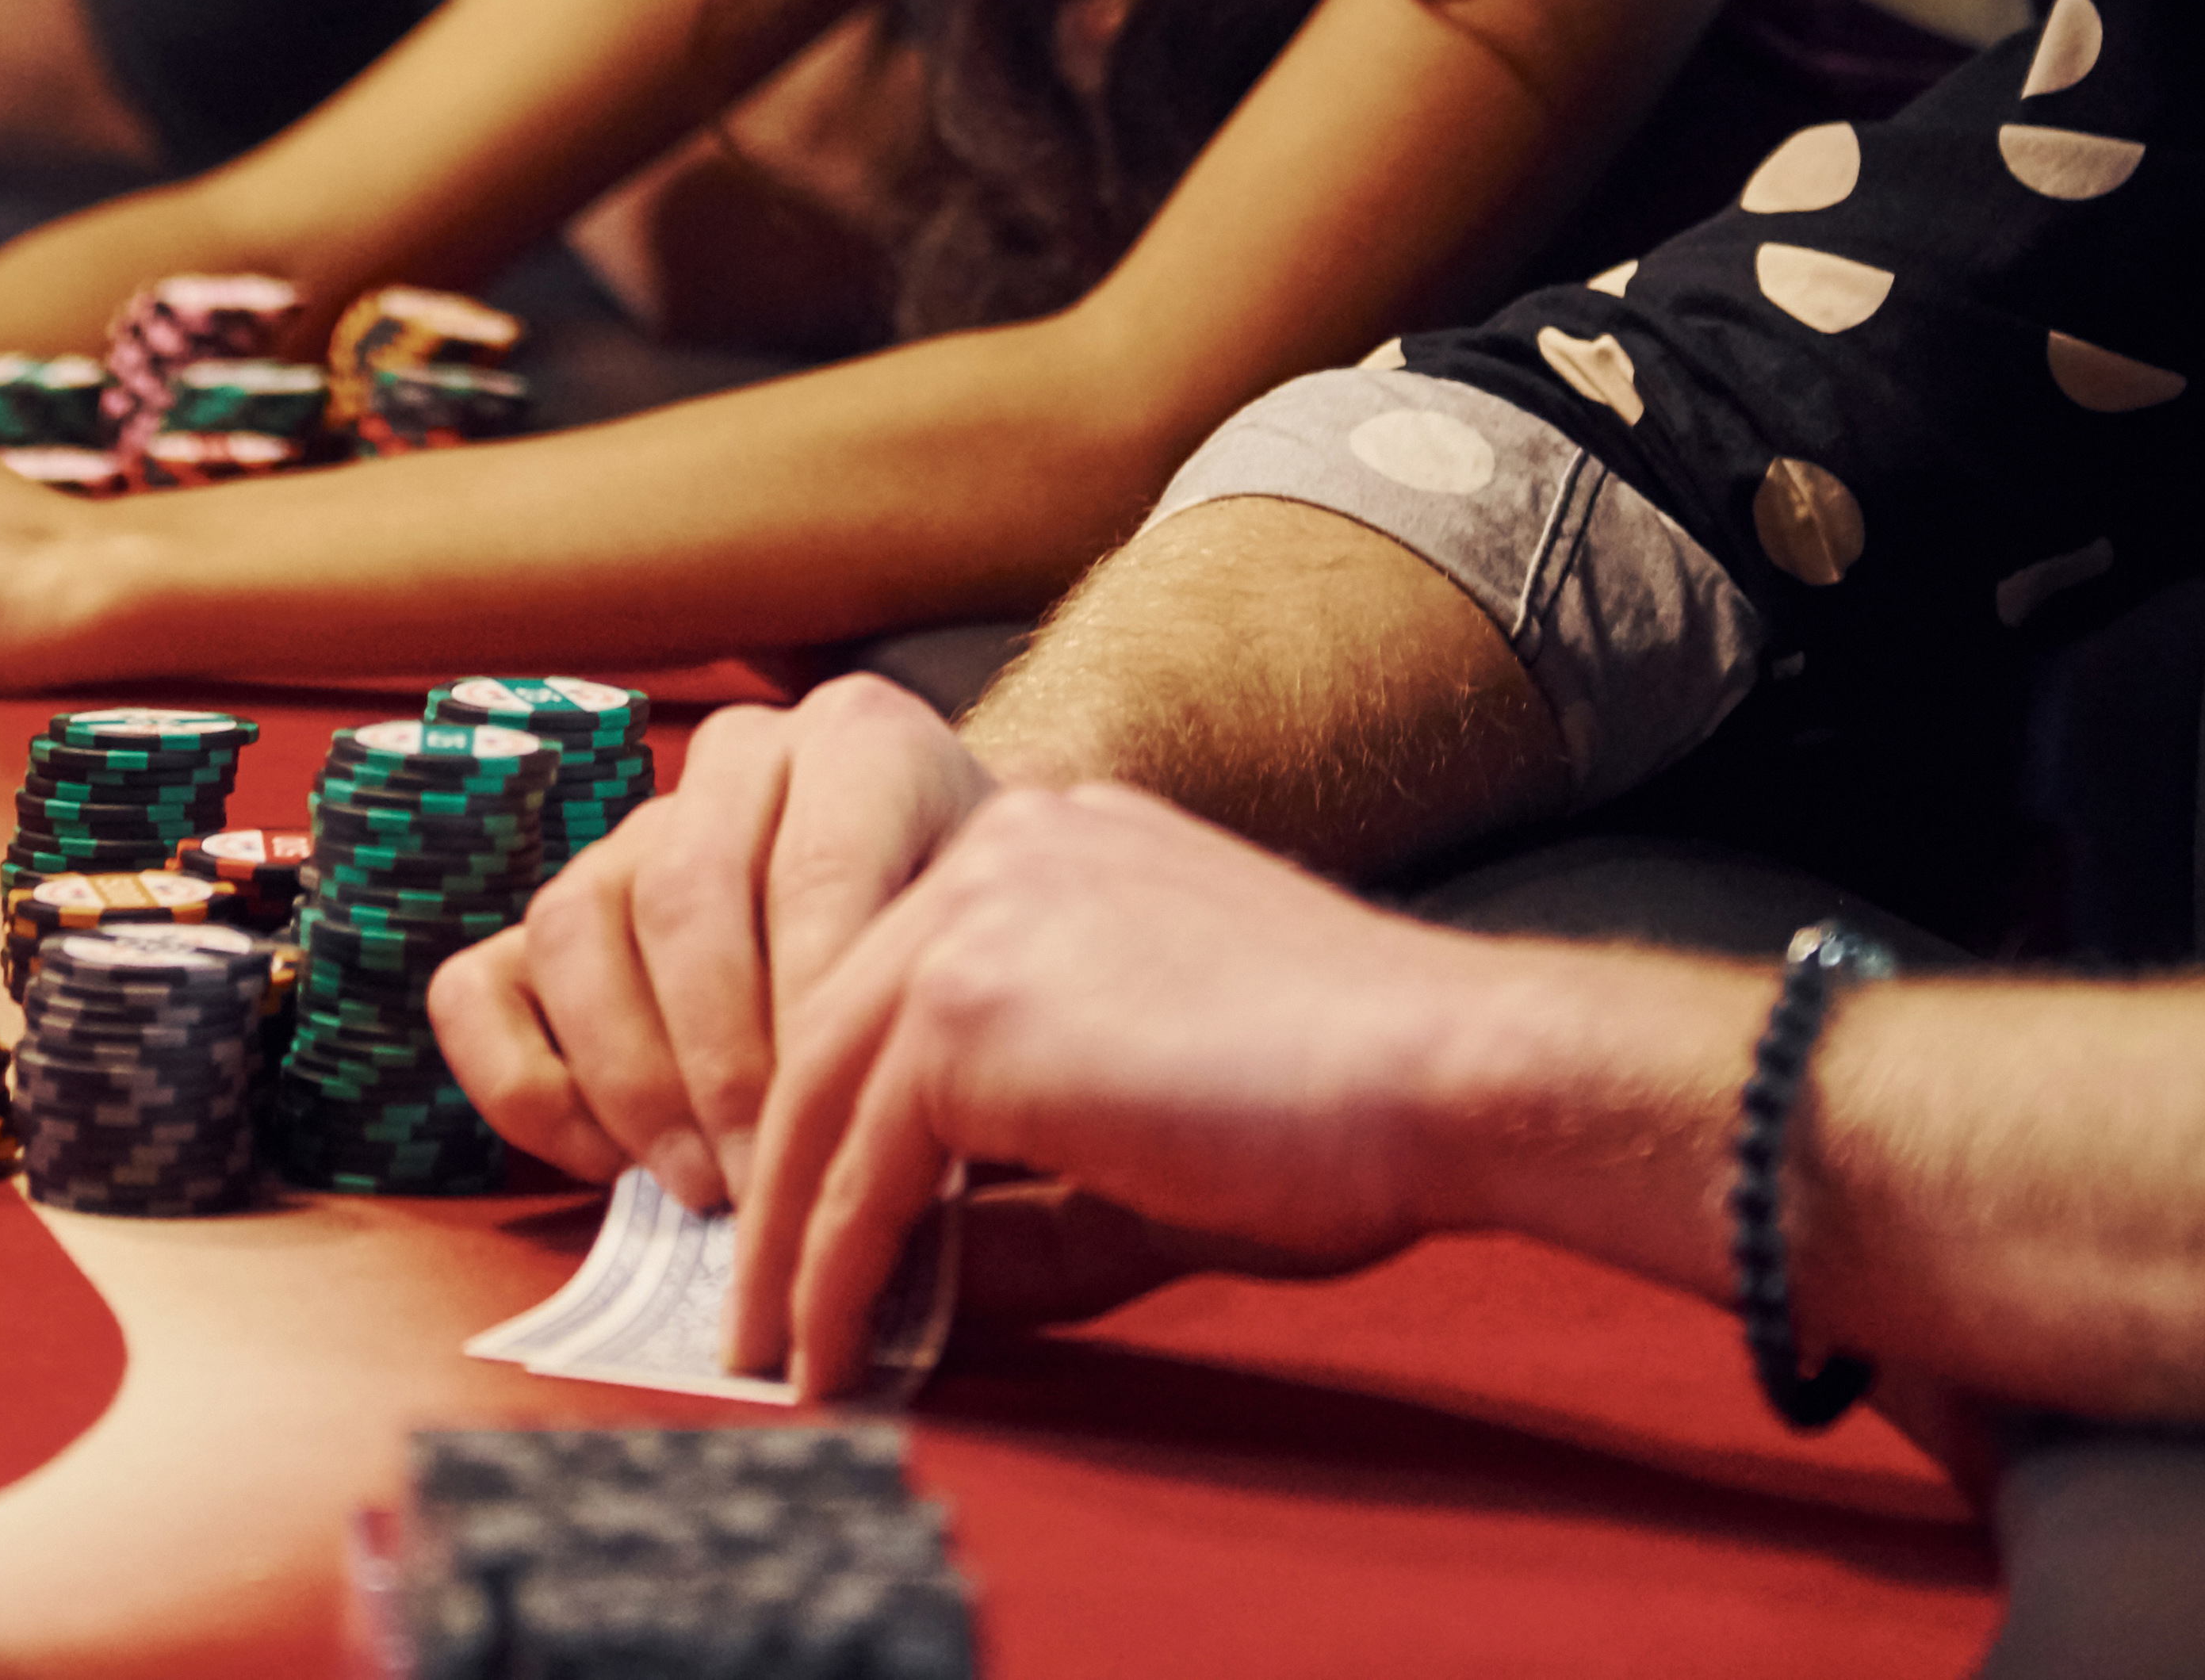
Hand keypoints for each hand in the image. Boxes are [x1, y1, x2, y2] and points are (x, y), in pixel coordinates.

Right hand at [431, 677, 1000, 1211]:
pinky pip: (479, 987)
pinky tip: (609, 1163)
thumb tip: (919, 1162)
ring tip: (701, 1185)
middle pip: (683, 896)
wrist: (954, 928)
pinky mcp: (547, 920)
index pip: (815, 872)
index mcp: (863, 740)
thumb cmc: (985, 961)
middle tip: (759, 1183)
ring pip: (575, 926)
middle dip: (718, 1064)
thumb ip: (974, 1020)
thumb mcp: (1018, 958)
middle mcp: (741, 760)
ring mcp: (630, 835)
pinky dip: (527, 1085)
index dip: (812, 1015)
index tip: (836, 1131)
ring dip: (630, 1079)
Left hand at [729, 779, 1509, 1395]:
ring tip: (773, 1355)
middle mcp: (997, 853)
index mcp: (1047, 849)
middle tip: (758, 1308)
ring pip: (822, 1099)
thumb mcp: (1148, 1138)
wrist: (1446, 1076)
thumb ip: (1027, 1190)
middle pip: (828, 1032)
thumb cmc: (1347, 1112)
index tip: (814, 1231)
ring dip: (785, 1246)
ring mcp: (976, 919)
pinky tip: (831, 1356)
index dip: (840, 1120)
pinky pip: (862, 1168)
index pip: (894, 986)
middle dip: (780, 1182)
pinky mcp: (971, 1010)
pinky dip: (833, 1275)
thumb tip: (917, 1284)